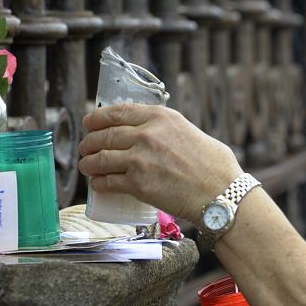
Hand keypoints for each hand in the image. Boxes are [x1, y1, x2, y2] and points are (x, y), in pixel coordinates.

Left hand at [78, 103, 241, 223]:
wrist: (220, 193)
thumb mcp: (190, 131)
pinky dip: (99, 183)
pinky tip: (98, 184)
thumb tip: (152, 134)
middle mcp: (147, 134)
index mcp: (161, 117)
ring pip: (101, 159)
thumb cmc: (214, 166)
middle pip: (105, 135)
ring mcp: (140, 159)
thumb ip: (167, 129)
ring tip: (86, 167)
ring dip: (89, 163)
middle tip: (85, 147)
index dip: (98, 118)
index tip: (89, 123)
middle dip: (90, 142)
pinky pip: (108, 182)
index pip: (118, 112)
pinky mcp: (138, 184)